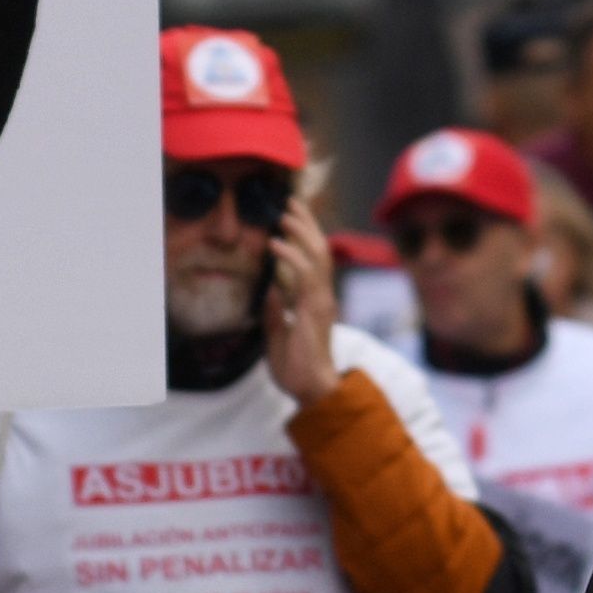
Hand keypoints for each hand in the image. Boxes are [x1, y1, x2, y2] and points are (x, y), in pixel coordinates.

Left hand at [261, 194, 343, 406]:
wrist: (311, 390)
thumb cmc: (296, 369)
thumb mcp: (277, 336)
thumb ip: (275, 313)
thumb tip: (269, 291)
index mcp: (315, 301)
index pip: (314, 260)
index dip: (303, 237)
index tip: (288, 218)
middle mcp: (323, 296)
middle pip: (319, 249)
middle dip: (306, 224)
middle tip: (290, 202)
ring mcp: (321, 301)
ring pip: (317, 255)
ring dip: (300, 232)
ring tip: (284, 214)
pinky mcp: (315, 309)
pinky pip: (305, 275)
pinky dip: (290, 255)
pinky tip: (275, 243)